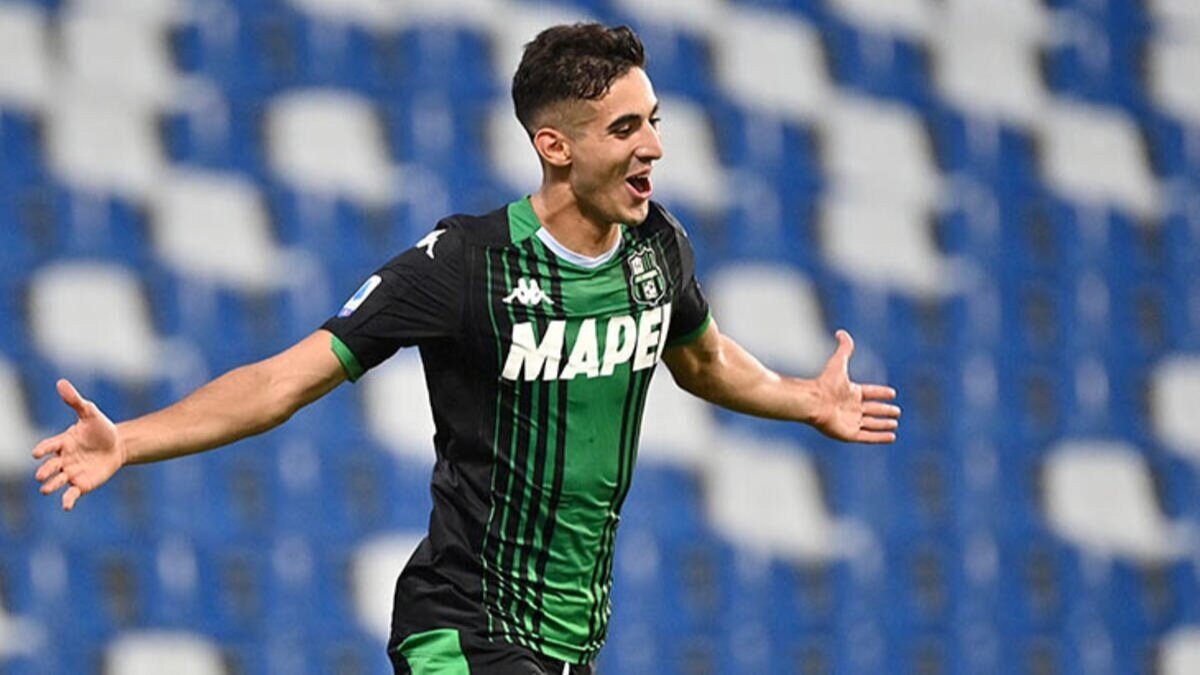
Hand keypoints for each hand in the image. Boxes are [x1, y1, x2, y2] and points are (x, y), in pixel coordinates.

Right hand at [32, 379, 125, 510]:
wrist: (118, 445)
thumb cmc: (101, 428)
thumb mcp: (90, 413)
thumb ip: (75, 401)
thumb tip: (61, 382)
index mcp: (62, 442)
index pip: (49, 446)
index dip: (43, 449)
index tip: (37, 453)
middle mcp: (63, 459)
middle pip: (50, 466)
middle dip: (45, 471)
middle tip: (41, 475)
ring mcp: (71, 472)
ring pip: (57, 481)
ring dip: (51, 486)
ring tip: (47, 489)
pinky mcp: (81, 484)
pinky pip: (71, 494)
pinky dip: (67, 500)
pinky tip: (66, 506)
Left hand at [811, 330, 899, 443]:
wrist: (814, 400)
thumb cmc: (825, 383)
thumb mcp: (839, 362)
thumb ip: (844, 348)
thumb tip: (841, 332)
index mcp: (851, 392)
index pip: (870, 393)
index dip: (880, 393)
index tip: (892, 393)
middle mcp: (851, 407)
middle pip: (872, 410)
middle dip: (884, 411)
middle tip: (897, 411)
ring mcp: (850, 421)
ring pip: (871, 424)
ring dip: (883, 425)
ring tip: (895, 424)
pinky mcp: (849, 434)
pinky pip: (868, 437)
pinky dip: (880, 437)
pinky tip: (892, 436)